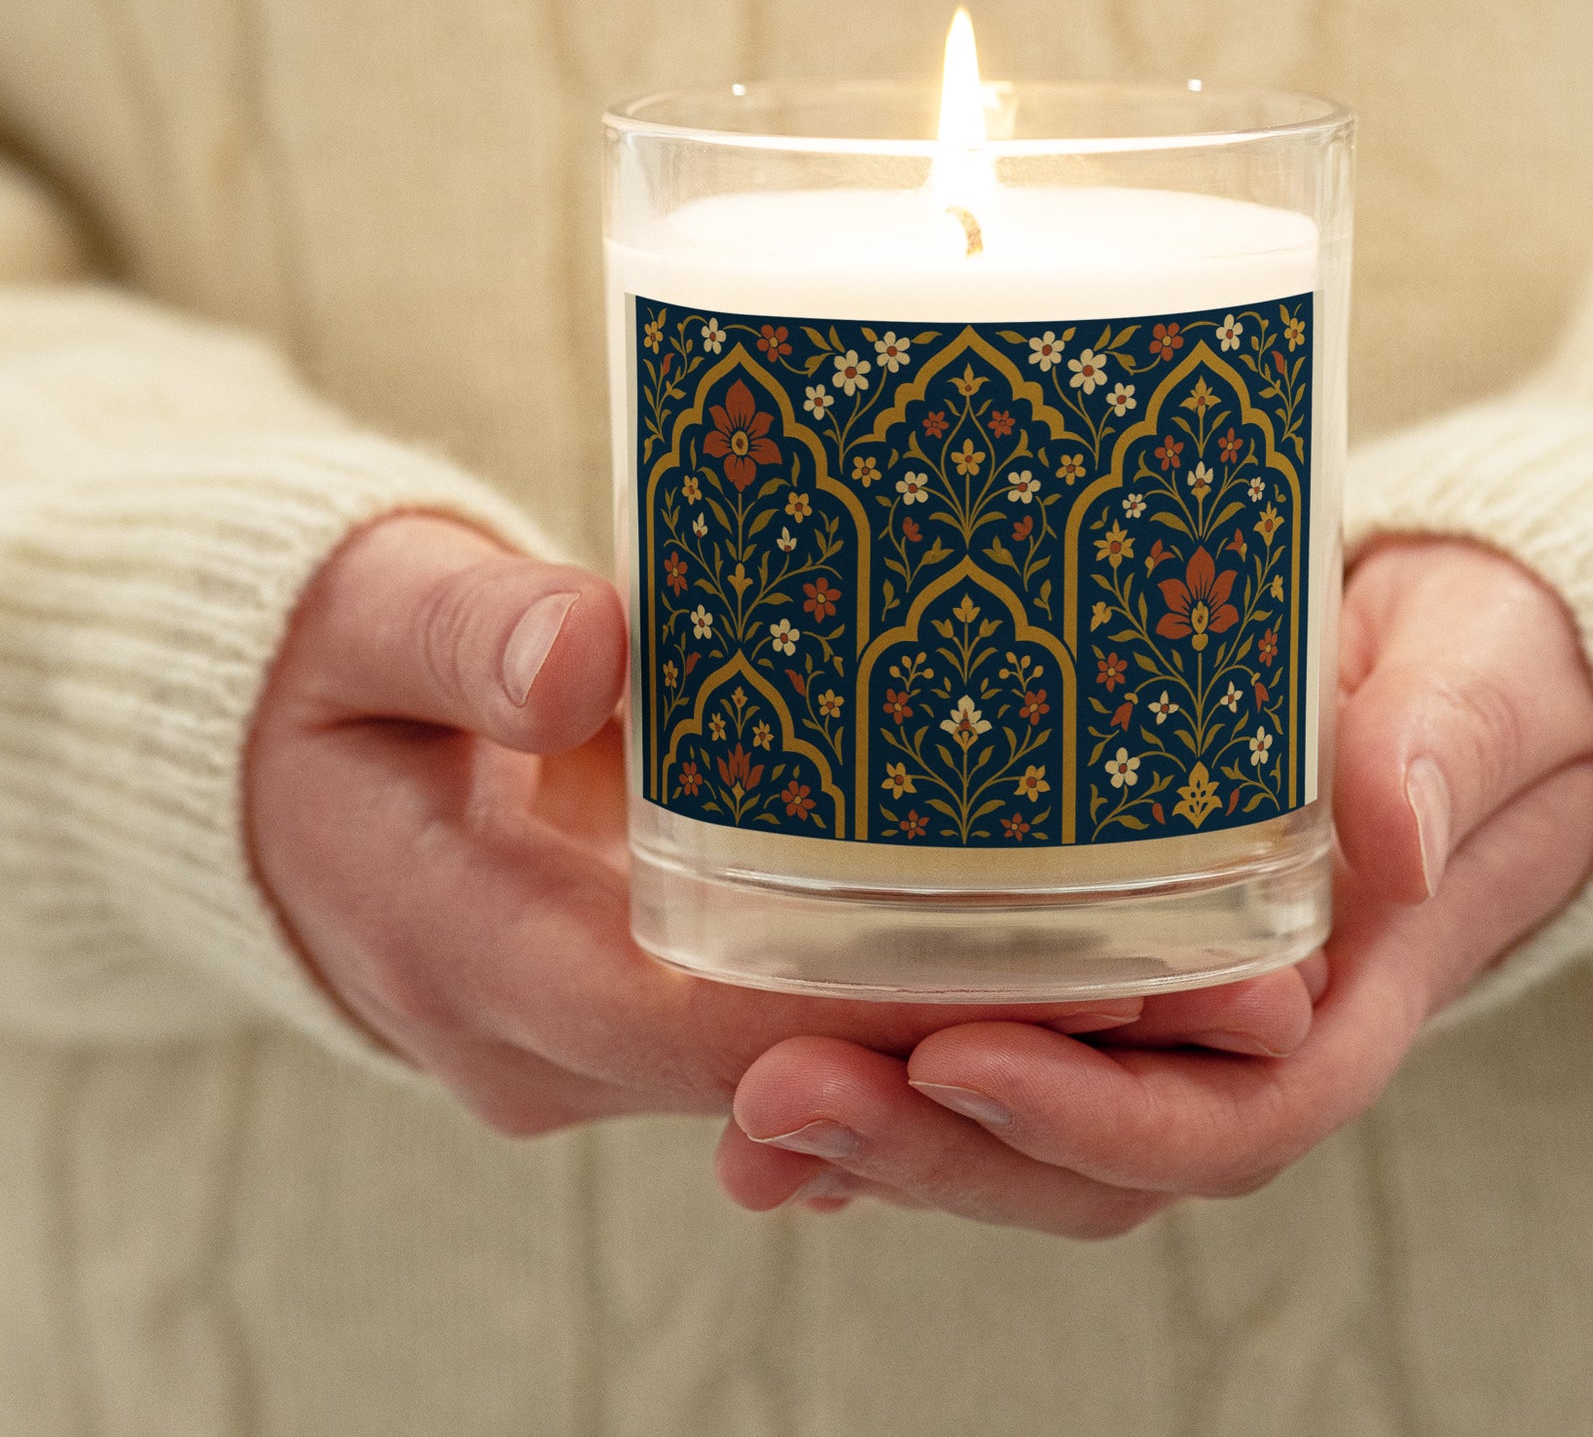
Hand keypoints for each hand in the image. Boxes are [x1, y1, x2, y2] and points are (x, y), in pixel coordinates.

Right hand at [244, 515, 1311, 1144]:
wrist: (279, 764)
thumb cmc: (324, 674)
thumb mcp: (369, 615)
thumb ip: (464, 631)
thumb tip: (585, 657)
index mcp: (475, 952)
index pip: (714, 1025)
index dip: (900, 1011)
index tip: (1074, 965)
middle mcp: (551, 1040)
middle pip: (805, 1071)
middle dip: (1002, 1041)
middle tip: (1217, 976)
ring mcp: (602, 1044)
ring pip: (821, 1074)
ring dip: (995, 1038)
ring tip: (1203, 968)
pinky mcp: (644, 1010)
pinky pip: (800, 1033)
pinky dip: (925, 1007)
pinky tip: (1069, 950)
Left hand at [715, 538, 1592, 1233]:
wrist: (1466, 672)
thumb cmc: (1480, 674)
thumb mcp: (1479, 680)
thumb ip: (1445, 743)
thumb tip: (1394, 827)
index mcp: (1348, 995)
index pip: (1229, 1116)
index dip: (1093, 1118)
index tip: (959, 1059)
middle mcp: (1248, 1037)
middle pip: (1094, 1157)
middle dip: (938, 1148)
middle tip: (778, 1093)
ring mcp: (1169, 1014)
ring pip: (1026, 1129)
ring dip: (885, 1137)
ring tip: (744, 1106)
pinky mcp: (1106, 965)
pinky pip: (997, 1049)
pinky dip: (890, 1079)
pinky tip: (769, 1069)